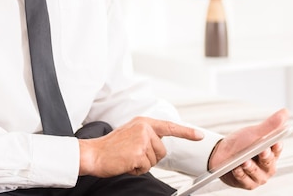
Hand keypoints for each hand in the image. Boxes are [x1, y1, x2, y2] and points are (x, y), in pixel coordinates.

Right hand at [78, 116, 203, 176]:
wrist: (93, 154)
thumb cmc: (110, 147)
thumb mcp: (131, 133)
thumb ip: (146, 135)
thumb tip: (160, 144)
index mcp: (143, 122)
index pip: (169, 127)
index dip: (186, 132)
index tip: (199, 135)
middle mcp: (144, 128)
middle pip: (162, 151)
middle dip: (150, 157)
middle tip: (132, 154)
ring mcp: (141, 140)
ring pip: (154, 161)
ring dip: (142, 164)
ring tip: (127, 157)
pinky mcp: (138, 153)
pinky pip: (145, 168)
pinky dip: (136, 170)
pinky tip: (125, 163)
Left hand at [210, 108, 287, 189]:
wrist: (221, 154)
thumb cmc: (240, 143)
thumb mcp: (254, 133)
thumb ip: (270, 125)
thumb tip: (286, 112)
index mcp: (271, 153)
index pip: (277, 149)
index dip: (277, 146)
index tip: (276, 142)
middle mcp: (267, 167)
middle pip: (269, 163)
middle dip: (265, 157)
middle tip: (262, 151)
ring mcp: (258, 176)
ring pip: (257, 173)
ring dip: (250, 167)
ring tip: (244, 161)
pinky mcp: (247, 184)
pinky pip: (245, 180)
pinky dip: (240, 174)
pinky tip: (235, 168)